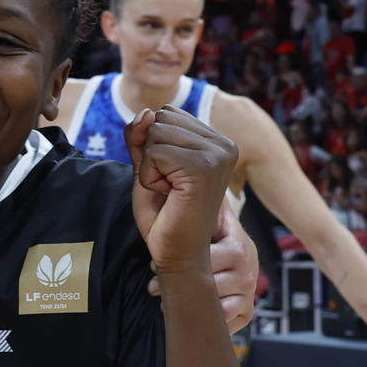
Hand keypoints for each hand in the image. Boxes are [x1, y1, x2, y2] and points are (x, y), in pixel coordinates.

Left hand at [126, 107, 239, 276]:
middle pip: (160, 118)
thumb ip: (141, 135)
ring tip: (170, 191)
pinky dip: (150, 177)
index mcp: (217, 140)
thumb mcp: (145, 165)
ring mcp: (218, 154)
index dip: (153, 146)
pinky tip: (169, 195)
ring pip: (155, 132)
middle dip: (151, 153)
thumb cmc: (163, 214)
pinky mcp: (204, 167)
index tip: (170, 176)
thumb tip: (146, 112)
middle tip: (169, 186)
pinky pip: (154, 153)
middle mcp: (224, 144)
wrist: (176, 254)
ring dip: (150, 166)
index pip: (165, 113)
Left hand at [149, 200, 257, 331]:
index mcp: (237, 241)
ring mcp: (250, 288)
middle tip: (152, 285)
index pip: (206, 256)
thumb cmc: (213, 235)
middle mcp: (248, 265)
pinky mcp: (248, 311)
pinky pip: (225, 319)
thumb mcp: (207, 217)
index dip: (175, 261)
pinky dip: (204, 318)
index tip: (154, 264)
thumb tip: (169, 180)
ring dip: (186, 302)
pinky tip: (189, 310)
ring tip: (164, 297)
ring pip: (213, 302)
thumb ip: (197, 204)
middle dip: (176, 283)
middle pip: (206, 282)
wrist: (238, 255)